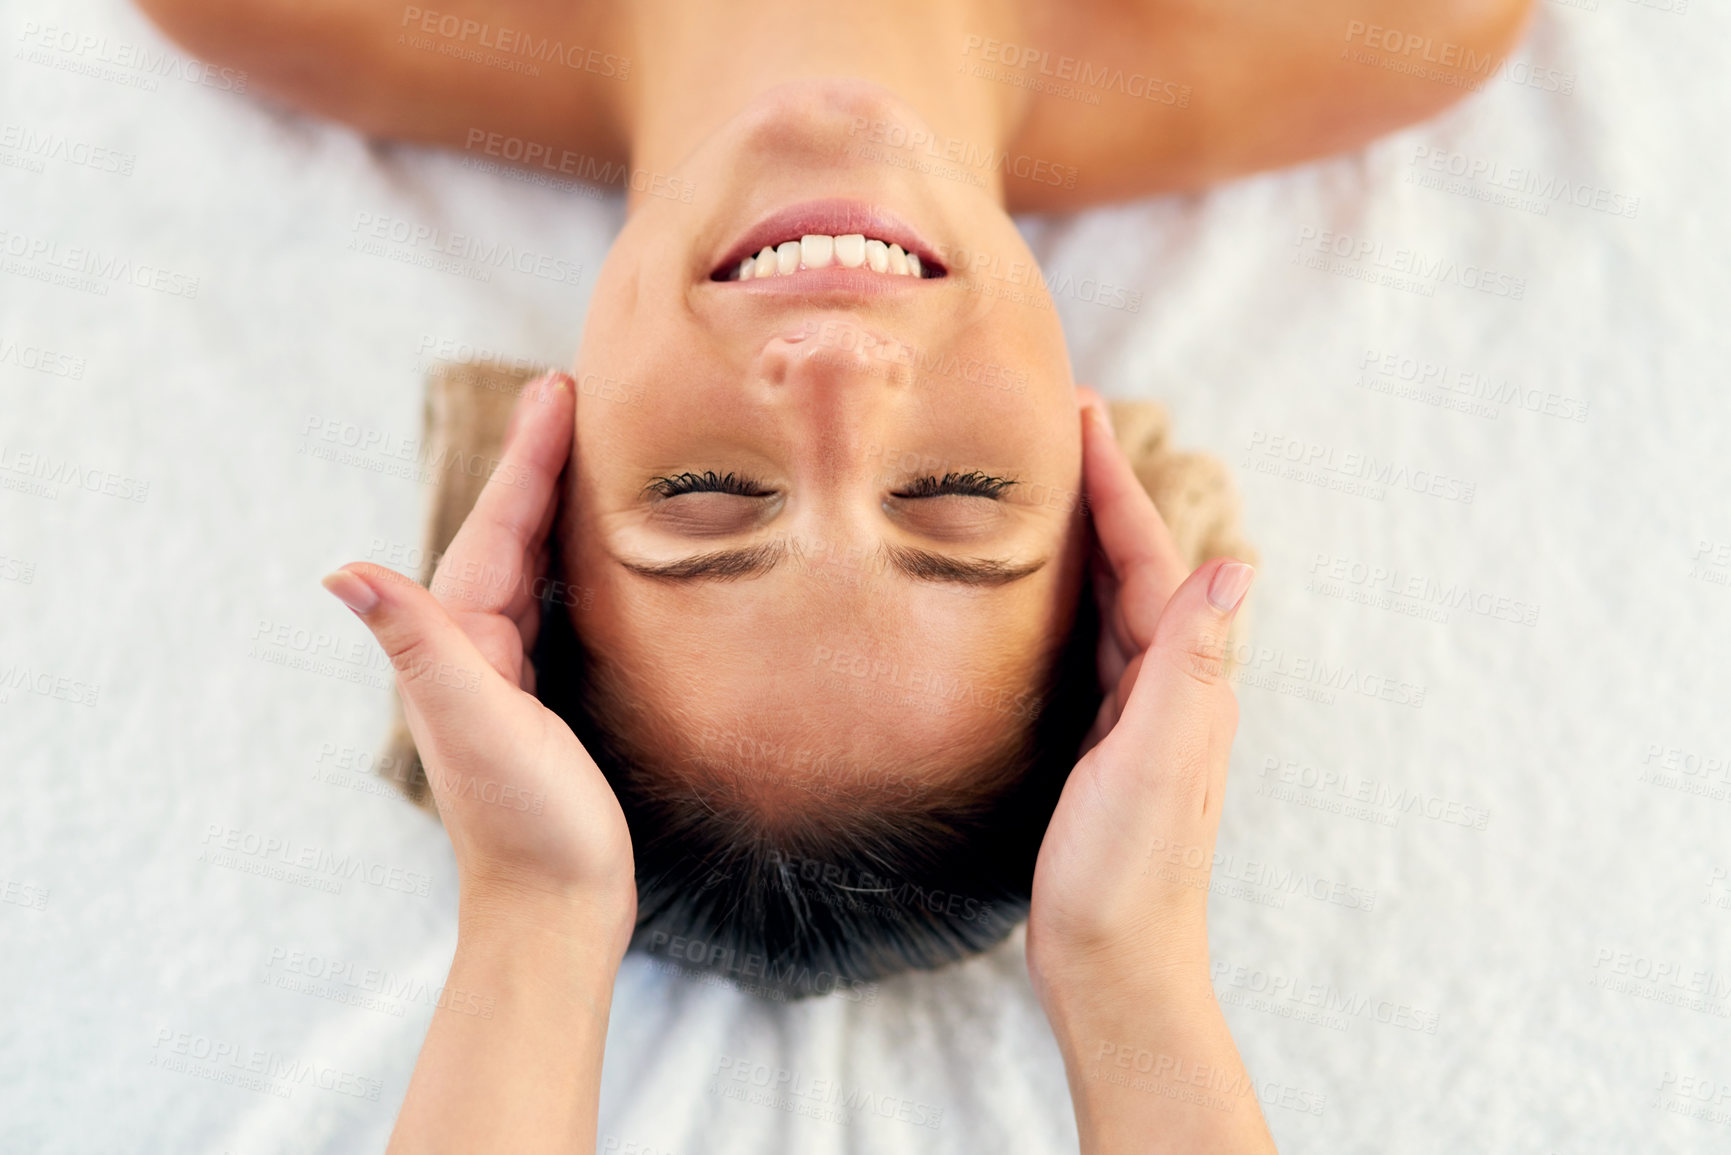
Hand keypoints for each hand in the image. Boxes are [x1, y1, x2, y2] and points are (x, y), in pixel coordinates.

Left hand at [322, 373, 634, 945]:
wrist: (554, 913)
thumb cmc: (529, 827)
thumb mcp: (478, 729)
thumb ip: (421, 646)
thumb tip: (342, 570)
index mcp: (461, 642)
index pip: (496, 527)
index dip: (526, 456)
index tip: (560, 387)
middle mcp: (472, 648)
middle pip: (508, 531)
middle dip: (538, 460)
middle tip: (575, 390)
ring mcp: (504, 672)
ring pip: (530, 560)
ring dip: (553, 500)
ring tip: (586, 445)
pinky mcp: (538, 696)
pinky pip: (551, 599)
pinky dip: (569, 556)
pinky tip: (593, 546)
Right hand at [1026, 394, 1270, 1153]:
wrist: (1115, 966)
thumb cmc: (1129, 873)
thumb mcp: (1157, 761)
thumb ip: (1190, 666)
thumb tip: (1238, 564)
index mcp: (1184, 681)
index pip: (1150, 556)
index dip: (1116, 482)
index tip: (1082, 410)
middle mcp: (1169, 689)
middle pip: (1133, 566)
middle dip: (1101, 493)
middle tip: (1060, 427)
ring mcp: (1136, 719)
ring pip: (1110, 604)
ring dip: (1085, 541)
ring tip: (1045, 489)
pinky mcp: (1102, 748)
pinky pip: (1088, 649)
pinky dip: (1067, 604)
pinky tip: (1039, 601)